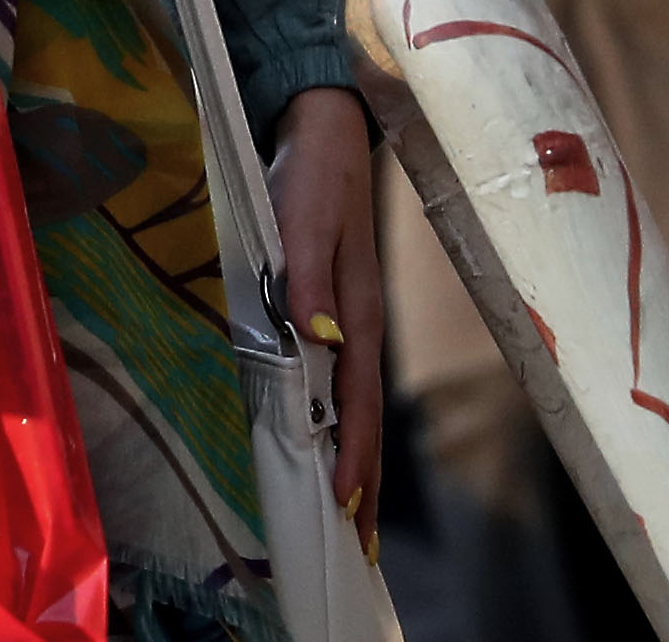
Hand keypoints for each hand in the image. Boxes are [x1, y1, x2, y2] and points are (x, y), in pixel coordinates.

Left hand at [269, 83, 383, 560]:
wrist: (321, 127)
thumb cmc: (312, 172)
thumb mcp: (306, 217)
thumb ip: (310, 276)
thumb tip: (321, 342)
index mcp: (358, 313)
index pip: (356, 402)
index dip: (354, 454)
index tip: (347, 506)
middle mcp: (356, 324)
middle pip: (361, 416)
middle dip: (362, 477)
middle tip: (356, 542)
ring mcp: (345, 316)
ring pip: (350, 402)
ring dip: (351, 455)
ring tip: (348, 511)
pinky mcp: (328, 304)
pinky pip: (334, 377)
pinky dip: (334, 417)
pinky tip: (324, 436)